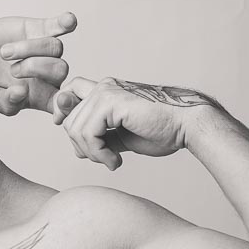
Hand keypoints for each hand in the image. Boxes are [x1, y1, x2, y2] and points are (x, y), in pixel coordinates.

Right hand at [0, 11, 76, 115]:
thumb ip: (8, 103)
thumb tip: (22, 93)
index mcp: (42, 96)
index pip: (63, 102)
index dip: (67, 102)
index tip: (61, 101)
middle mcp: (49, 74)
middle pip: (60, 70)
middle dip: (35, 68)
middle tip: (12, 70)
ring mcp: (46, 50)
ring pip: (55, 48)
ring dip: (29, 49)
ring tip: (4, 52)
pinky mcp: (41, 29)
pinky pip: (60, 26)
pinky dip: (64, 23)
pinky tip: (68, 20)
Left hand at [53, 77, 221, 170]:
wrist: (185, 126)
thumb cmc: (160, 132)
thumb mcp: (120, 138)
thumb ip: (99, 136)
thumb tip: (76, 145)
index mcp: (105, 91)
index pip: (68, 93)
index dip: (62, 112)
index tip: (74, 136)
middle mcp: (103, 86)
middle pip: (68, 118)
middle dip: (81, 146)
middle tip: (104, 159)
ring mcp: (106, 91)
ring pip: (75, 128)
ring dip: (91, 153)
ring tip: (112, 161)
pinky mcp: (111, 102)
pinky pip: (88, 133)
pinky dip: (98, 153)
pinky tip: (115, 161)